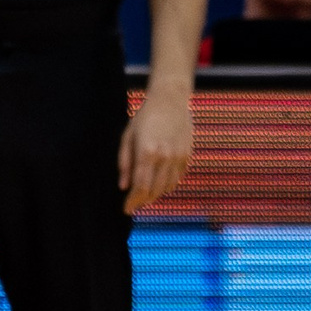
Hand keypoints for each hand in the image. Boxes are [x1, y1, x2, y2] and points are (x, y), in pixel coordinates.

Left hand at [118, 80, 193, 208]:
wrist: (171, 100)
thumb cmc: (145, 116)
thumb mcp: (128, 136)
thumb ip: (125, 162)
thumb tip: (123, 186)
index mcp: (147, 152)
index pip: (140, 186)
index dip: (133, 201)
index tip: (126, 209)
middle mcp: (165, 158)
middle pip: (154, 191)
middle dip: (142, 201)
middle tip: (134, 204)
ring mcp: (178, 158)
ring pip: (167, 188)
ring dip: (155, 195)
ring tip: (144, 196)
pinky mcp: (187, 157)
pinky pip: (177, 179)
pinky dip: (167, 186)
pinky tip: (159, 185)